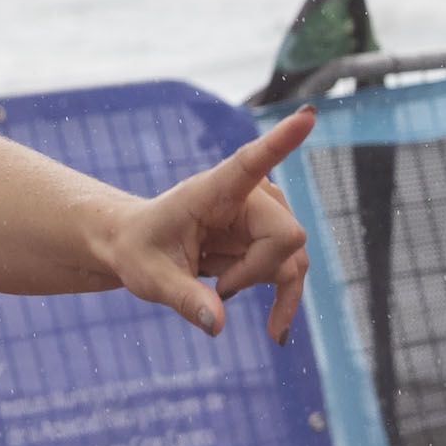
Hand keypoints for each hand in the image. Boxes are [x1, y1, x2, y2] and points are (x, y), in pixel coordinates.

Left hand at [94, 108, 314, 340]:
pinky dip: (285, 298)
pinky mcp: (267, 236)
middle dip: (258, 272)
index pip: (251, 161)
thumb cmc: (138, 251)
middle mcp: (246, 195)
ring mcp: (262, 215)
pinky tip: (275, 329)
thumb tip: (218, 324)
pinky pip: (292, 268)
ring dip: (271, 290)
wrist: (138, 247)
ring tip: (224, 297)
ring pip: (293, 256)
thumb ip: (184, 299)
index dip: (281, 142)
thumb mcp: (150, 278)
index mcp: (212, 190)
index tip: (308, 116)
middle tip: (219, 289)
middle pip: (286, 233)